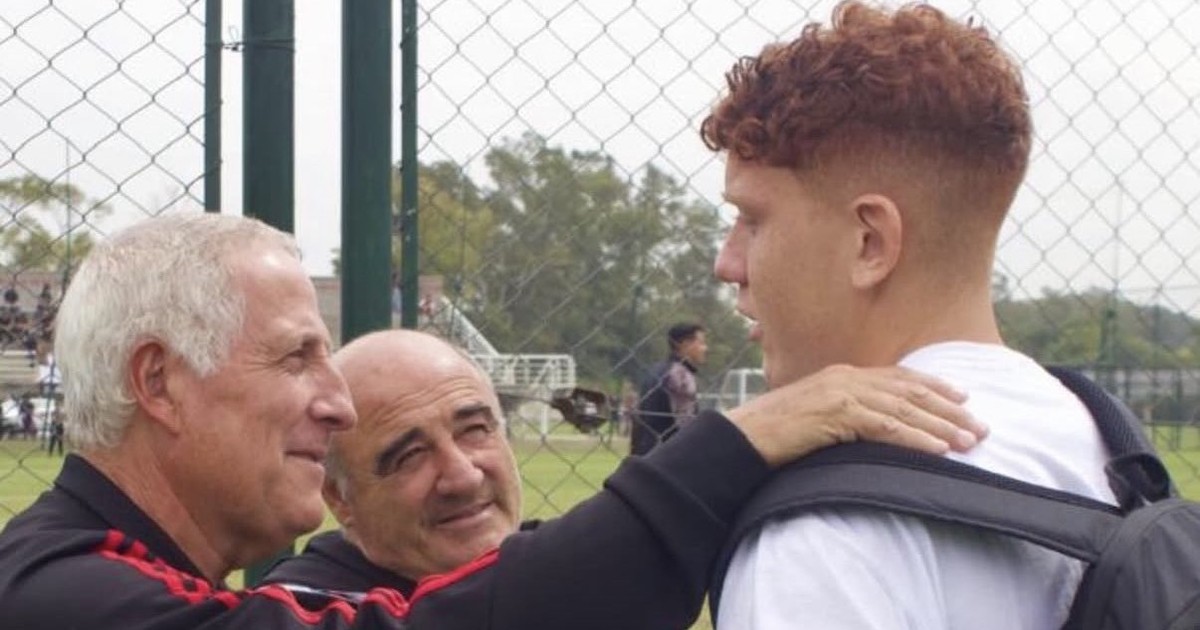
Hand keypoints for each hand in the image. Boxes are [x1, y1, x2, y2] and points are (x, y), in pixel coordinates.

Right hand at [723, 364, 986, 467]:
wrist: (743, 435)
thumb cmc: (775, 432)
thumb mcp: (816, 415)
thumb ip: (845, 414)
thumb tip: (873, 428)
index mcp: (843, 374)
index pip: (898, 377)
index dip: (934, 386)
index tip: (963, 398)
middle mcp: (847, 377)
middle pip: (910, 391)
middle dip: (949, 409)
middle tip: (981, 426)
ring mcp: (842, 393)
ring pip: (904, 408)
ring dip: (942, 426)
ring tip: (970, 441)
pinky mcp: (836, 414)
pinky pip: (886, 426)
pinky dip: (916, 438)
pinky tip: (938, 449)